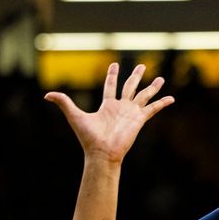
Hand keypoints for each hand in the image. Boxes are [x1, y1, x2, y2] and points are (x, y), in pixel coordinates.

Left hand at [45, 63, 173, 164]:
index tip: (114, 66)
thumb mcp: (75, 116)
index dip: (112, 75)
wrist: (102, 153)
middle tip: (142, 66)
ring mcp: (131, 113)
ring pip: (143, 96)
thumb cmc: (89, 138)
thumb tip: (47, 95)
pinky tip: (171, 99)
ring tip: (161, 79)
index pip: (110, 87)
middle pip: (130, 87)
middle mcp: (120, 108)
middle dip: (135, 76)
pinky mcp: (139, 120)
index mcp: (107, 106)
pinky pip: (152, 109)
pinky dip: (162, 103)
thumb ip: (63, 103)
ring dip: (152, 87)